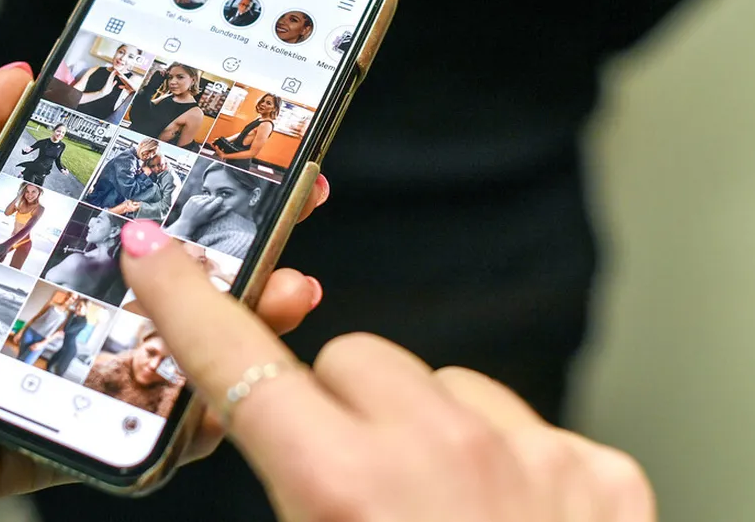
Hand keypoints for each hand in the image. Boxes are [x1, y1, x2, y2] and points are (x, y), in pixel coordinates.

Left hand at [0, 65, 329, 519]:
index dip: (173, 168)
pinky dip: (177, 419)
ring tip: (288, 291)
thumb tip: (21, 76)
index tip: (238, 142)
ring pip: (152, 346)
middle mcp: (35, 296)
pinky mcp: (36, 437)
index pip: (108, 193)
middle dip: (229, 240)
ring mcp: (41, 368)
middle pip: (149, 268)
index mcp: (2, 231)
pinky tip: (225, 389)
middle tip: (296, 209)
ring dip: (226, 323)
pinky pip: (117, 429)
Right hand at [121, 232, 656, 521]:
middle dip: (334, 405)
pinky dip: (504, 458)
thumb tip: (269, 451)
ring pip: (440, 383)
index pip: (238, 363)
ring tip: (434, 511)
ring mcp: (532, 458)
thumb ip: (284, 496)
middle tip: (346, 483)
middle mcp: (440, 455)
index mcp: (343, 492)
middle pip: (348, 359)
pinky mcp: (600, 475)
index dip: (185, 302)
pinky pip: (522, 422)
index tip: (154, 257)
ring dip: (422, 428)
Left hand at [172, 193, 223, 232]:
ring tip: (202, 207)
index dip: (219, 202)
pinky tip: (197, 206)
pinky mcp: (192, 198)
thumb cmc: (200, 221)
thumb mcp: (211, 218)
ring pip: (206, 196)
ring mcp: (197, 200)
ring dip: (206, 200)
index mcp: (209, 209)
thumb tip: (230, 207)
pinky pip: (200, 196)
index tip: (217, 205)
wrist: (187, 221)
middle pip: (213, 197)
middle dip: (212, 201)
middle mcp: (203, 204)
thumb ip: (221, 213)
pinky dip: (200, 199)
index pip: (219, 199)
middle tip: (209, 207)